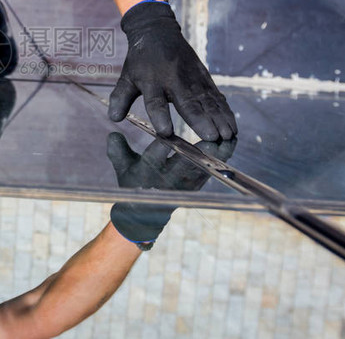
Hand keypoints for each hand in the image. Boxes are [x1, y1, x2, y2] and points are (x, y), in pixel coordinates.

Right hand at [107, 132, 235, 246]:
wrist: (146, 214)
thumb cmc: (133, 184)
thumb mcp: (122, 167)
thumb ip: (118, 150)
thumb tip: (113, 133)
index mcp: (149, 172)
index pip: (155, 155)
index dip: (162, 143)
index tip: (168, 130)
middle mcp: (169, 179)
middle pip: (186, 163)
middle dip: (199, 151)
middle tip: (212, 136)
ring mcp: (186, 183)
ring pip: (204, 166)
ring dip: (218, 153)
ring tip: (229, 135)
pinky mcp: (198, 184)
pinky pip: (213, 169)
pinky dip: (223, 156)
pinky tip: (231, 141)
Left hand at [108, 1, 236, 140]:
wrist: (158, 30)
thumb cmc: (141, 59)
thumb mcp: (127, 76)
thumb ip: (120, 97)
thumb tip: (113, 118)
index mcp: (152, 81)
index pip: (155, 102)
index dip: (160, 117)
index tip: (165, 132)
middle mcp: (174, 80)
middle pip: (188, 103)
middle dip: (201, 120)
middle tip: (213, 137)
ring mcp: (191, 78)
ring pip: (206, 101)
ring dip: (218, 118)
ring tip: (228, 136)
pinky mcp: (203, 77)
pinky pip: (215, 96)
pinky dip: (225, 110)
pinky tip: (232, 125)